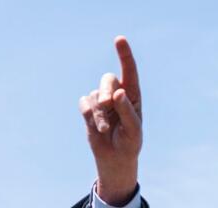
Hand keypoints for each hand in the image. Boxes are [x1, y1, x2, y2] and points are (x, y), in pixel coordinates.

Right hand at [78, 36, 142, 204]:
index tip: (119, 39)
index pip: (129, 71)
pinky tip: (96, 127)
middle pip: (108, 79)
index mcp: (133, 95)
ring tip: (106, 130)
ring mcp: (101, 101)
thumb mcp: (133, 130)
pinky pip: (84, 104)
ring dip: (99, 114)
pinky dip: (89, 116)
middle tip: (107, 104)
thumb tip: (119, 92)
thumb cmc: (130, 143)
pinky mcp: (89, 109)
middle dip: (105, 91)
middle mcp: (116, 93)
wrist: (115, 158)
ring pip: (95, 95)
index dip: (124, 54)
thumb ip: (127, 111)